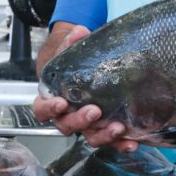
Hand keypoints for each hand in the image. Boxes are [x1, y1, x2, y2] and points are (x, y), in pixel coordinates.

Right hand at [32, 26, 138, 152]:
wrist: (86, 73)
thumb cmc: (72, 66)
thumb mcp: (68, 52)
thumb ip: (71, 43)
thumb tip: (79, 30)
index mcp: (52, 101)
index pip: (43, 110)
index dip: (50, 109)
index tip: (61, 103)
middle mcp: (67, 117)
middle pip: (67, 126)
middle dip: (80, 121)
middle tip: (95, 111)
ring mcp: (86, 126)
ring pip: (89, 137)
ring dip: (103, 135)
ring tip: (118, 128)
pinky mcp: (104, 131)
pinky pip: (110, 142)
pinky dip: (120, 144)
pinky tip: (132, 143)